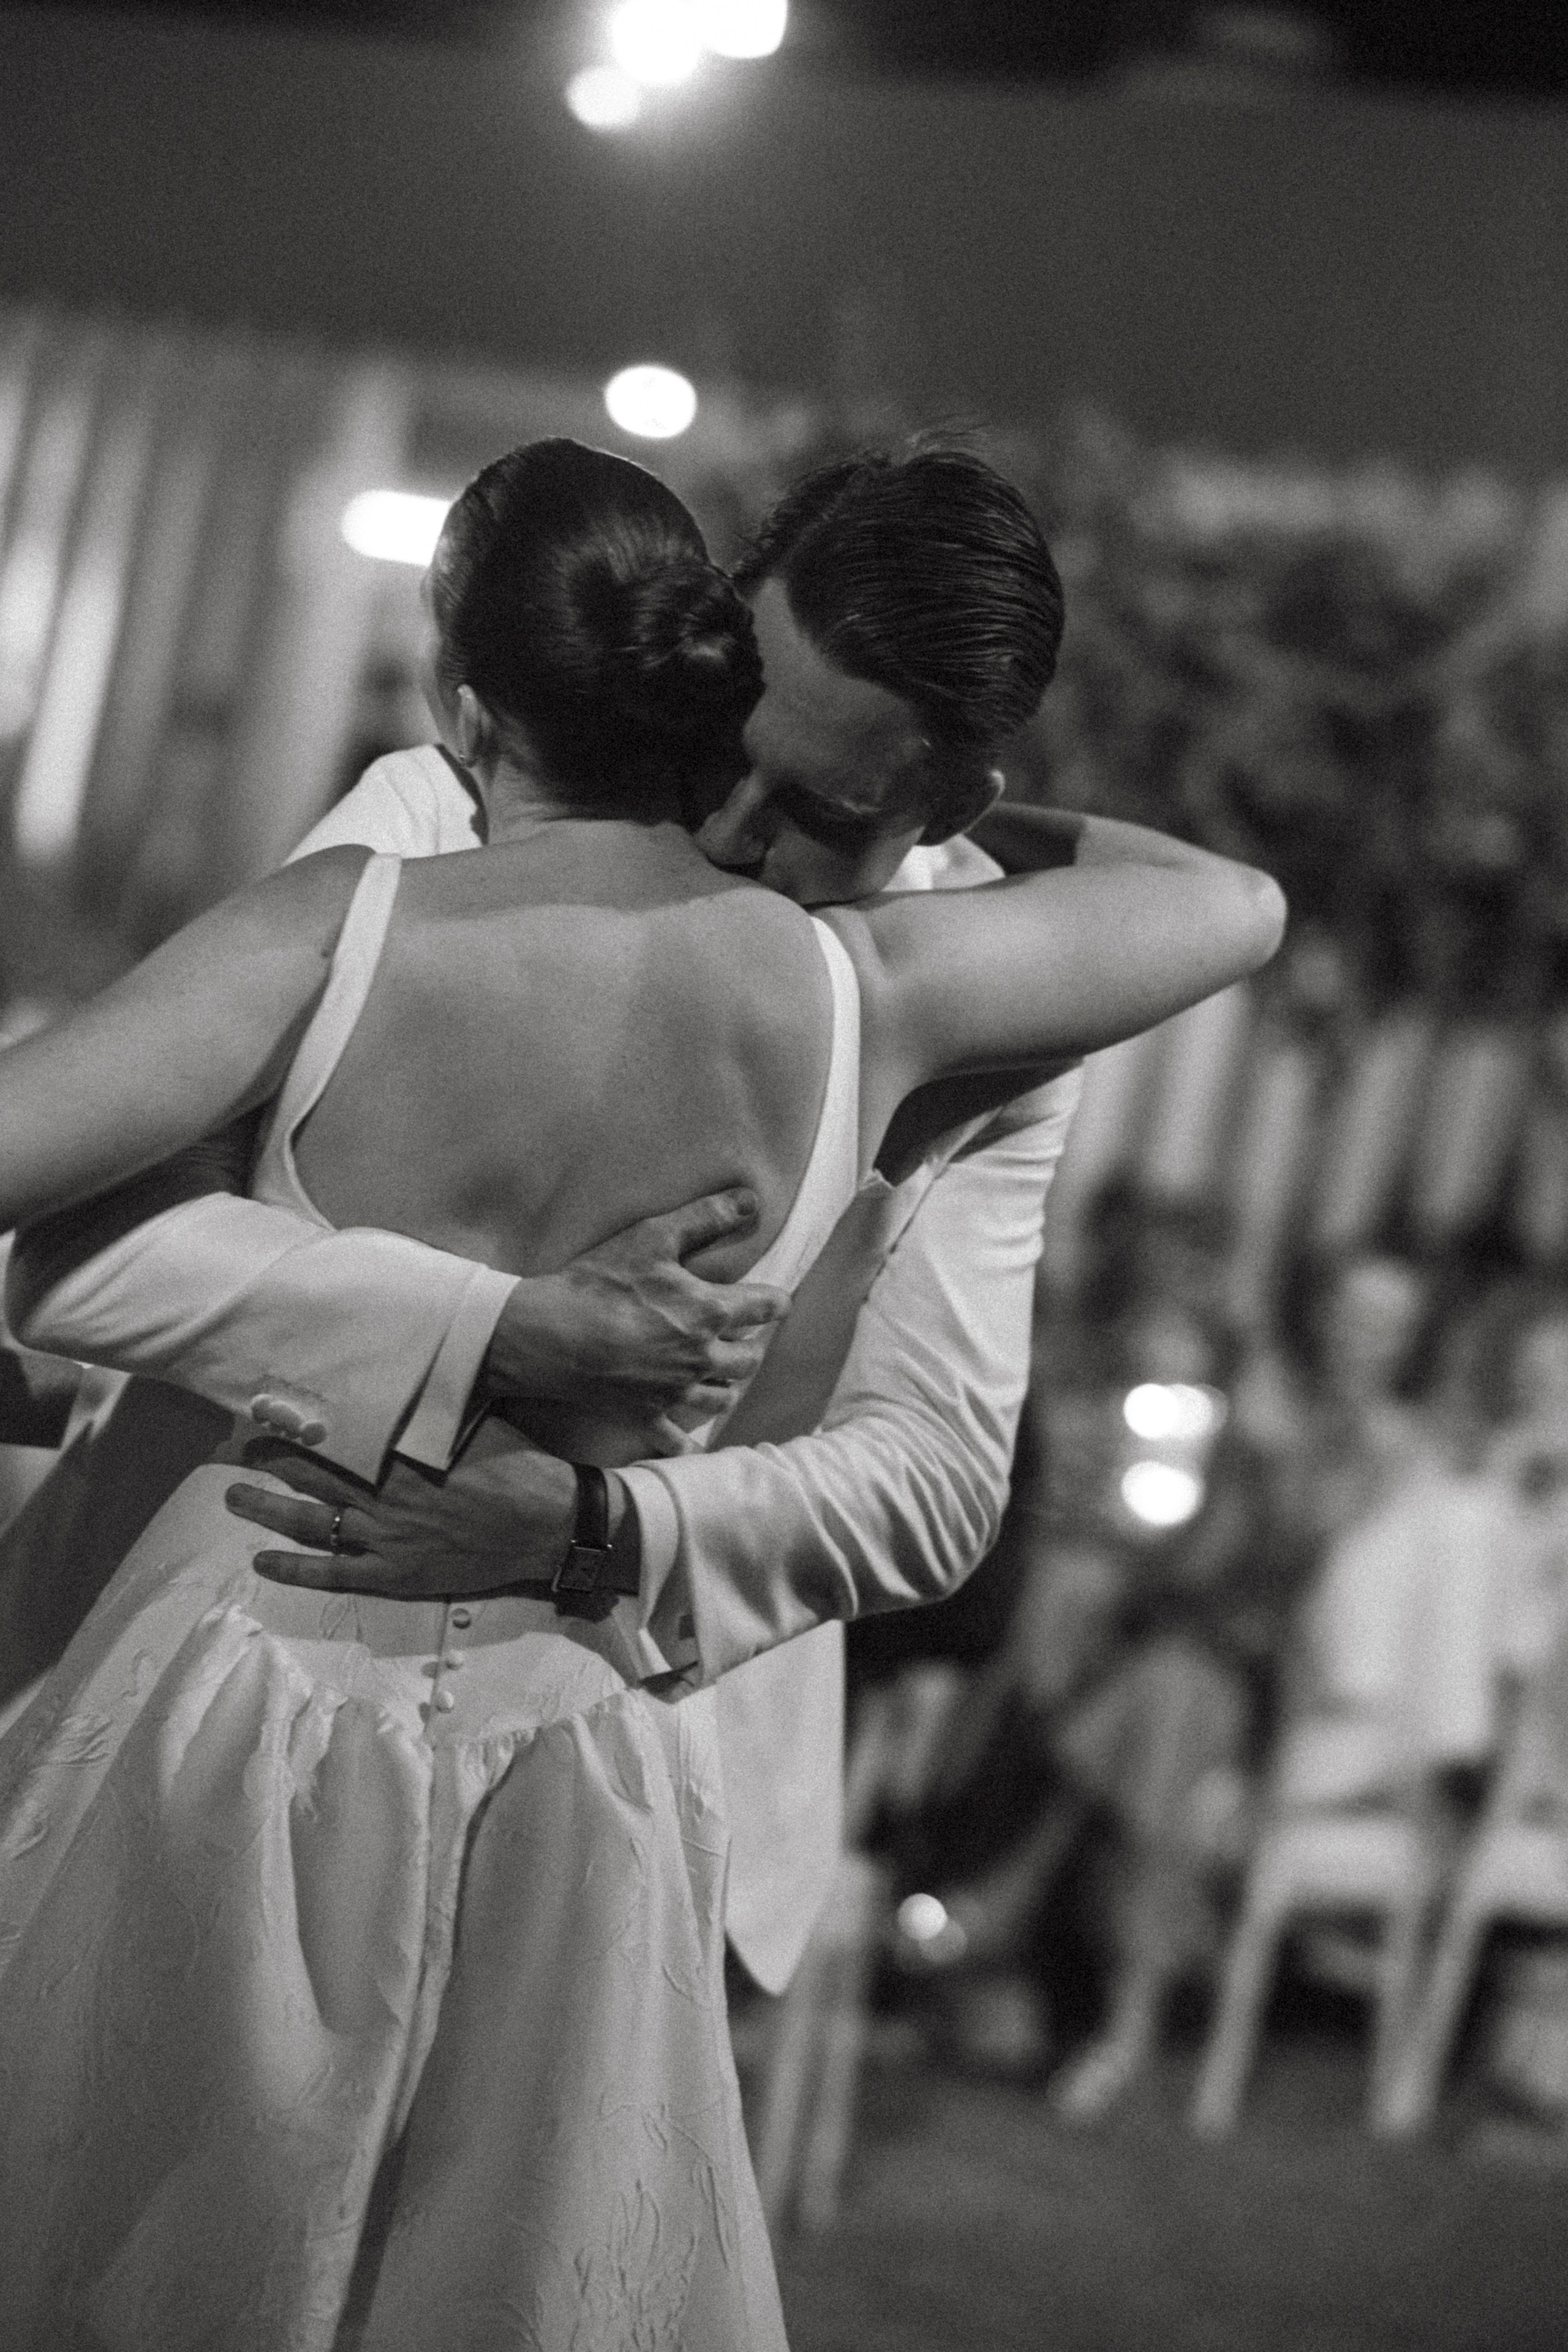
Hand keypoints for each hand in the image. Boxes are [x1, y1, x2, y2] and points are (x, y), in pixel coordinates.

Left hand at [227, 1419, 579, 1600]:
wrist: (549, 1522)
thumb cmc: (517, 1463)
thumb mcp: (473, 1420)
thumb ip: (432, 1406)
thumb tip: (406, 1375)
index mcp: (402, 1451)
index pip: (333, 1433)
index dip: (295, 1424)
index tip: (267, 1410)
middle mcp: (384, 1493)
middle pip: (311, 1474)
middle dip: (271, 1460)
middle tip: (237, 1449)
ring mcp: (387, 1537)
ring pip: (312, 1522)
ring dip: (268, 1509)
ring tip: (232, 1497)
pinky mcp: (396, 1573)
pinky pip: (335, 1573)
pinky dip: (296, 1568)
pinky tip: (262, 1561)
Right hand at [482, 1186, 789, 1419]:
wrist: (549, 1336)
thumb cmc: (600, 1282)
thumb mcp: (653, 1237)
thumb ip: (704, 1217)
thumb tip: (750, 1201)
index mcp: (710, 1312)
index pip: (766, 1308)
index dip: (775, 1301)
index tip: (776, 1301)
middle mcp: (701, 1358)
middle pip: (748, 1360)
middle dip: (750, 1346)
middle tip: (743, 1338)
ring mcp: (674, 1393)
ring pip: (720, 1398)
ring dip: (726, 1387)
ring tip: (720, 1378)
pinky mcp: (645, 1417)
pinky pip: (674, 1441)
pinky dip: (684, 1444)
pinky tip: (687, 1446)